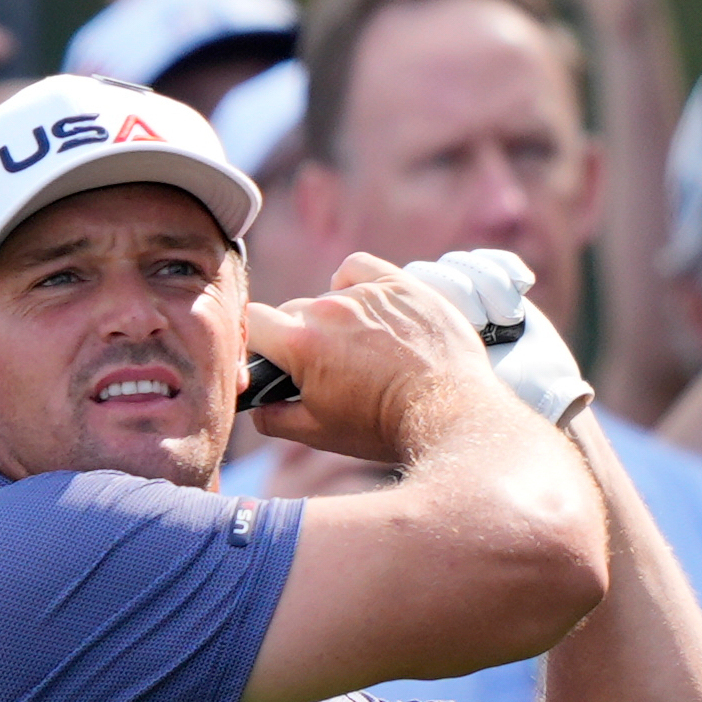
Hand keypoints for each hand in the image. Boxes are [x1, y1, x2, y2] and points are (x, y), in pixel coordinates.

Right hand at [244, 254, 501, 461]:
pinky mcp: (399, 284)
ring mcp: (366, 293)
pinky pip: (357, 268)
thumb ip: (274, 418)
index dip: (255, 343)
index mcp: (300, 344)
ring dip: (331, 318)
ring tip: (359, 349)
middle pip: (291, 312)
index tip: (271, 360)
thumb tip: (258, 408)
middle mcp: (328, 309)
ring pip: (325, 296)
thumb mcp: (320, 434)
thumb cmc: (384, 427)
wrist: (451, 415)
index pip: (250, 322)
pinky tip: (363, 305)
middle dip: (298, 337)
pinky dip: (352, 282)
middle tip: (325, 368)